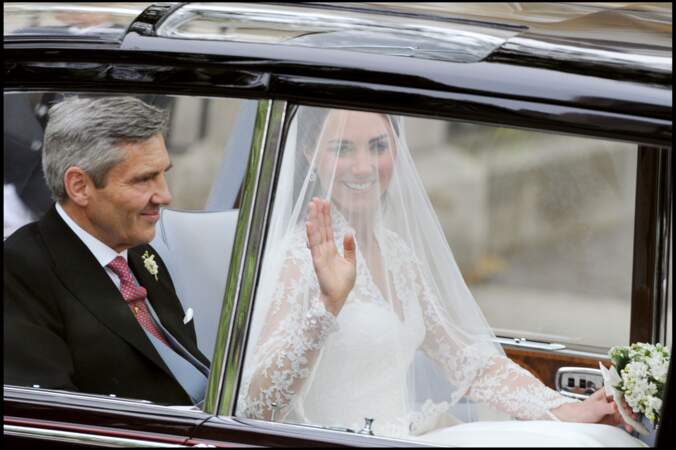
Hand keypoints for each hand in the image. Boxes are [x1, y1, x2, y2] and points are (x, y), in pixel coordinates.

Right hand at [306, 198, 355, 315]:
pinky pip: (314, 245)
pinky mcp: (317, 261)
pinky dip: (311, 234)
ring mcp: (319, 254)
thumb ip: (349, 248)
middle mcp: (323, 249)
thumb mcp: (351, 262)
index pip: (328, 229)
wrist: (339, 297)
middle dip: (319, 213)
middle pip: (321, 227)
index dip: (326, 216)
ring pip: (316, 233)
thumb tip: (348, 232)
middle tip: (317, 199)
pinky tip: (309, 224)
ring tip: (312, 206)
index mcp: (331, 249)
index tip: (325, 203)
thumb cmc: (343, 283)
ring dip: (314, 219)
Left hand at [551, 388, 637, 432]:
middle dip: (630, 408)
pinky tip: (629, 427)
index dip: (627, 396)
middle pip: (625, 402)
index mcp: (607, 392)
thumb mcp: (595, 408)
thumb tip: (616, 406)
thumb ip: (606, 407)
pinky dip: (628, 424)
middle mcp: (612, 400)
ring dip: (630, 416)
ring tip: (632, 420)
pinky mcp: (615, 418)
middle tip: (631, 413)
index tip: (630, 402)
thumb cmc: (583, 410)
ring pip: (626, 412)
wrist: (578, 420)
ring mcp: (614, 410)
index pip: (620, 392)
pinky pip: (624, 421)